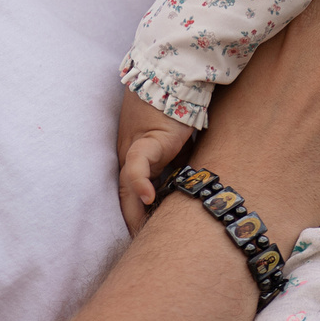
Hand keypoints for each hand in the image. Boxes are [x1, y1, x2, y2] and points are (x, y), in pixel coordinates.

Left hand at [117, 93, 196, 234]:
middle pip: (125, 194)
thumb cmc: (179, 105)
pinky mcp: (145, 141)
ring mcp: (134, 149)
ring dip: (133, 212)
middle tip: (141, 245)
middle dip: (132, 221)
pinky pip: (136, 166)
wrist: (172, 75)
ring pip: (126, 187)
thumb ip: (180, 160)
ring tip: (141, 234)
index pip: (131, 190)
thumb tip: (194, 181)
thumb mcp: (178, 141)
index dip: (136, 213)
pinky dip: (139, 182)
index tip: (145, 234)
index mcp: (136, 155)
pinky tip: (149, 198)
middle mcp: (130, 155)